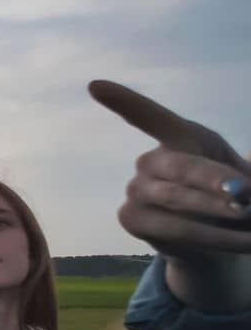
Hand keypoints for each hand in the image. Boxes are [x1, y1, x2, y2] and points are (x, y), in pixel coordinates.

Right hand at [90, 81, 250, 255]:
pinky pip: (176, 230)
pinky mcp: (130, 219)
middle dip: (215, 182)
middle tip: (245, 195)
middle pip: (181, 166)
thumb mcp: (246, 178)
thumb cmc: (233, 195)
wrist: (217, 238)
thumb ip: (246, 178)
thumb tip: (242, 191)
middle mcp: (150, 161)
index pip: (150, 116)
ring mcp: (135, 190)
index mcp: (179, 137)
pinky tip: (244, 243)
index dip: (123, 101)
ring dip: (220, 214)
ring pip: (178, 200)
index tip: (94, 86)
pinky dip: (216, 238)